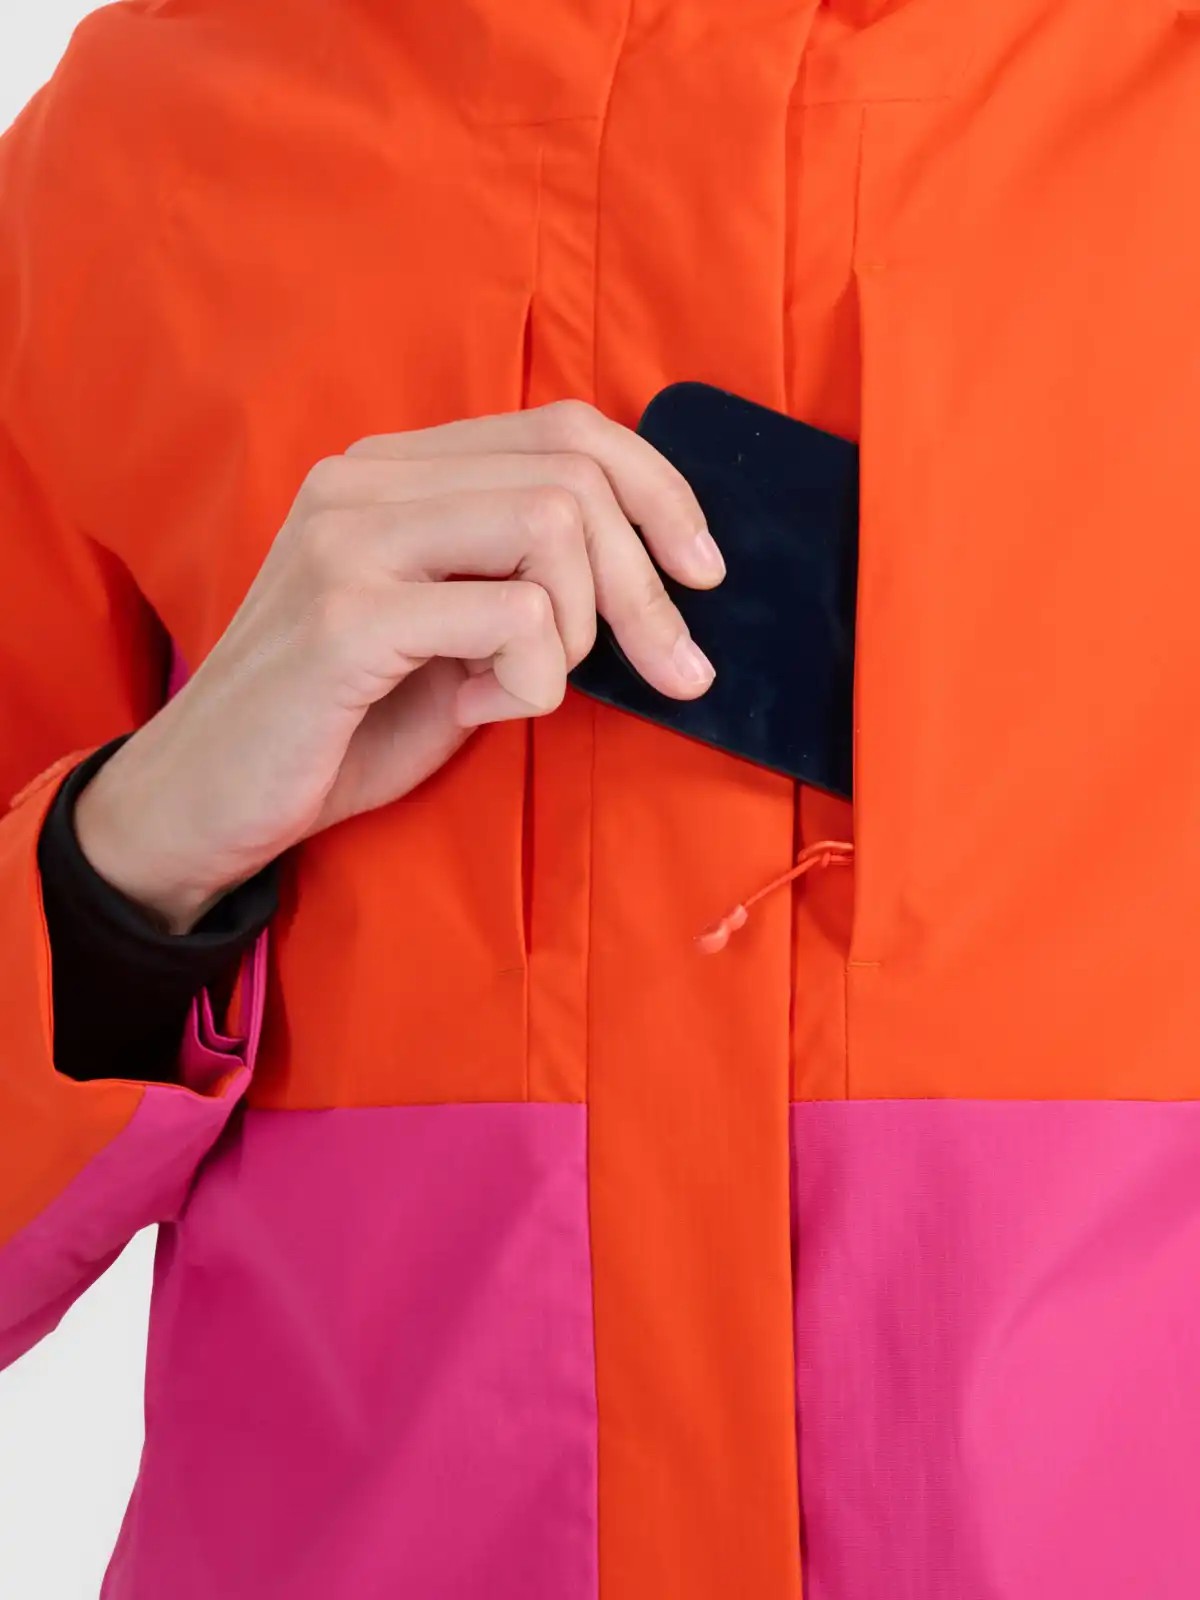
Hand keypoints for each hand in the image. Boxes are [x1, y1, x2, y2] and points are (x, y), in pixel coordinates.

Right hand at [74, 401, 723, 931]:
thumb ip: (523, 589)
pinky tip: (482, 708)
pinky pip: (512, 618)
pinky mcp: (345, 615)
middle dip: (649, 583)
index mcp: (395, 472)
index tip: (704, 572)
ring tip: (530, 687)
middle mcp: (367, 481)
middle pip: (574, 475)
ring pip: (551, 524)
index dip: (659, 490)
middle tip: (676, 669)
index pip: (564, 428)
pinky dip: (533, 680)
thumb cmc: (338, 725)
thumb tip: (647, 578)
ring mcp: (350, 539)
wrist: (206, 801)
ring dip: (582, 629)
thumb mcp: (452, 642)